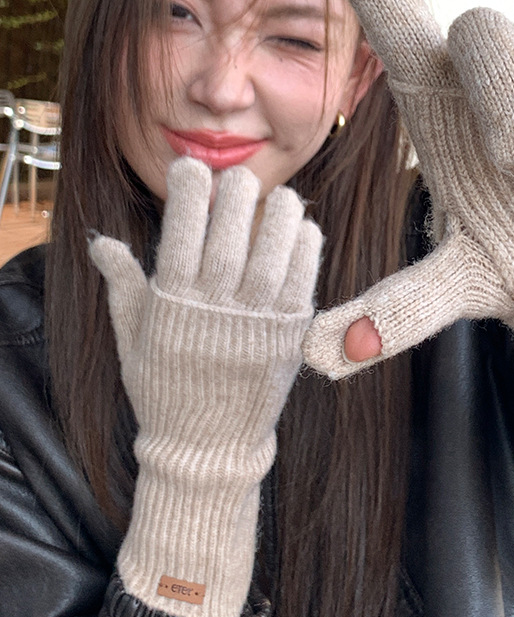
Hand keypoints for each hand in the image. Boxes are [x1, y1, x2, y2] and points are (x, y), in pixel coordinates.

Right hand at [90, 157, 321, 616]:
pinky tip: (305, 229)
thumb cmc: (165, 389)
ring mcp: (257, 326)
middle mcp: (216, 313)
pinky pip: (304, 285)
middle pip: (229, 241)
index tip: (192, 168)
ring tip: (282, 197)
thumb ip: (123, 288)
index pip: (180, 237)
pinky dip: (308, 252)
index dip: (187, 196)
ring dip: (281, 218)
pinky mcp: (290, 338)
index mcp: (173, 308)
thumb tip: (101, 243)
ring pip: (273, 258)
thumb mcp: (133, 340)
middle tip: (240, 177)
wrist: (207, 448)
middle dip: (236, 198)